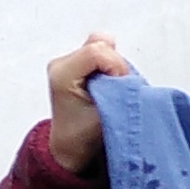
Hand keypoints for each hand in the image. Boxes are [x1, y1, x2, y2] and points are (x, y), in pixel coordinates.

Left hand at [46, 32, 131, 175]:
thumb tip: (129, 74)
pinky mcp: (75, 62)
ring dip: (113, 64)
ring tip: (109, 87)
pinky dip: (109, 64)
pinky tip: (106, 83)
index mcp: (62, 75)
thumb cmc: (83, 136)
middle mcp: (60, 64)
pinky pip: (100, 50)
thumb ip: (117, 89)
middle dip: (116, 64)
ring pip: (101, 43)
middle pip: (100, 43)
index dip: (116, 66)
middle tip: (114, 89)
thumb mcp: (105, 115)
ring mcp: (66, 62)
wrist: (70, 145)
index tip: (119, 88)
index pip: (97, 51)